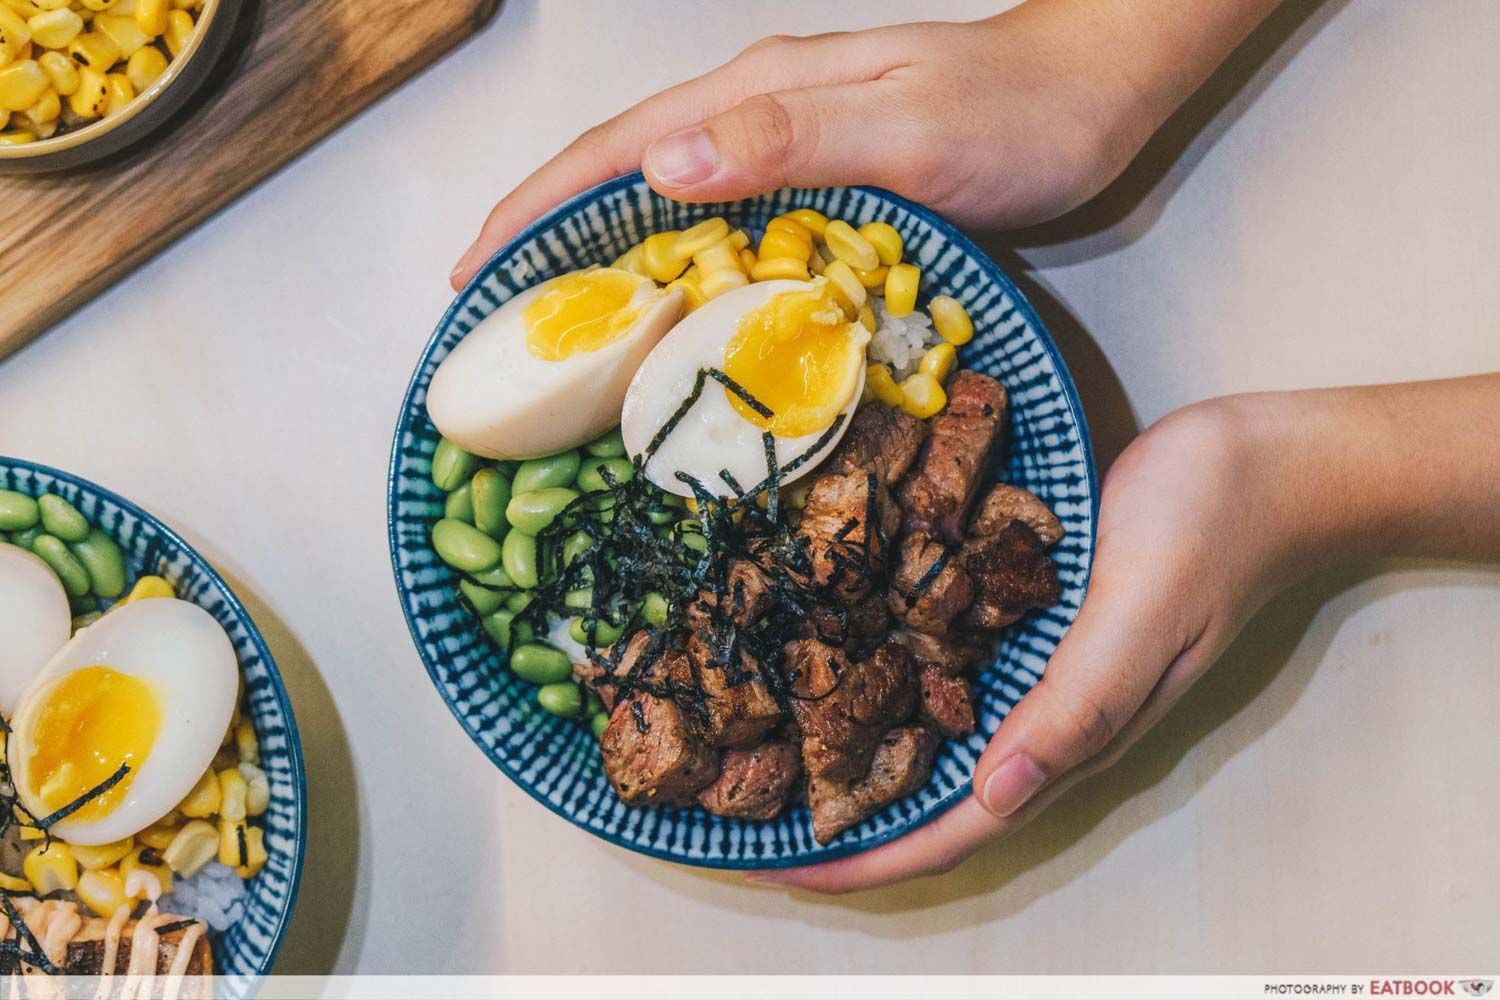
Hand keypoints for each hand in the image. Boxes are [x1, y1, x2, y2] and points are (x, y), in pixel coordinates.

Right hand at [451, 0, 1282, 287]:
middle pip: (621, 175)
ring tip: (560, 331)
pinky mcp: (824, 181)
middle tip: (497, 323)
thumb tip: (659, 171)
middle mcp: (758, 117)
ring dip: (603, 258)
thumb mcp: (905, 129)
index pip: (613, 153)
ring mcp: (790, 147)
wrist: (1096, 90)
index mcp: (756, 97)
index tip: (472, 276)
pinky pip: (723, 227)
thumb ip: (787, 138)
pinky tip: (673, 313)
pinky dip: (677, 269)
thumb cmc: (1015, 114)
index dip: (535, 213)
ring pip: (666, 202)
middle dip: (545, 239)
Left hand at [750, 377, 1499, 892]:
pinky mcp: (1041, 621)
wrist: (1273, 458)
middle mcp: (1054, 714)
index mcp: (1078, 730)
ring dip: (866, 762)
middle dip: (851, 821)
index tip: (784, 870)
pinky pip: (958, 675)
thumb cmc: (1214, 522)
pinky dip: (899, 687)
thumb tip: (994, 799)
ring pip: (943, 743)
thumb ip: (1078, 702)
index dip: (872, 857)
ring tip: (779, 759)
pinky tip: (849, 668)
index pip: (961, 825)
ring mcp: (1048, 669)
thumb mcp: (1143, 607)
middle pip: (937, 798)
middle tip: (755, 822)